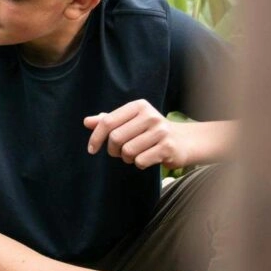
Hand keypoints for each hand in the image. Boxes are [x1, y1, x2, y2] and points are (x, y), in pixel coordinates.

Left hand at [84, 101, 209, 168]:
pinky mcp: (168, 147)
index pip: (107, 121)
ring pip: (127, 151)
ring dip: (127, 158)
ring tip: (136, 154)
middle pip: (115, 138)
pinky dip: (139, 163)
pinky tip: (147, 158)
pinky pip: (140, 161)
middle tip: (120, 152)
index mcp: (138, 106)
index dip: (95, 137)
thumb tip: (87, 122)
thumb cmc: (149, 131)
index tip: (91, 149)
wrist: (183, 141)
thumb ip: (108, 121)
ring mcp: (161, 131)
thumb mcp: (130, 122)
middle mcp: (150, 116)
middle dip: (113, 150)